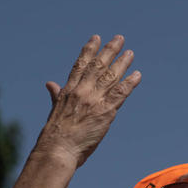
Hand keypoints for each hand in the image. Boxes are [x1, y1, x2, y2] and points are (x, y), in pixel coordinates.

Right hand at [37, 35, 140, 167]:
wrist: (57, 149)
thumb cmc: (54, 135)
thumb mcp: (54, 109)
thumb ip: (56, 95)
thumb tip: (50, 84)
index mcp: (68, 90)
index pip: (80, 65)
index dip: (89, 50)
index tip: (96, 38)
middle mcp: (81, 91)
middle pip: (98, 66)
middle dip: (109, 50)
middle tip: (119, 38)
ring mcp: (93, 100)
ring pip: (110, 76)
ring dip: (122, 63)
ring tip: (130, 53)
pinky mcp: (105, 112)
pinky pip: (120, 94)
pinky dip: (130, 83)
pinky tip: (137, 75)